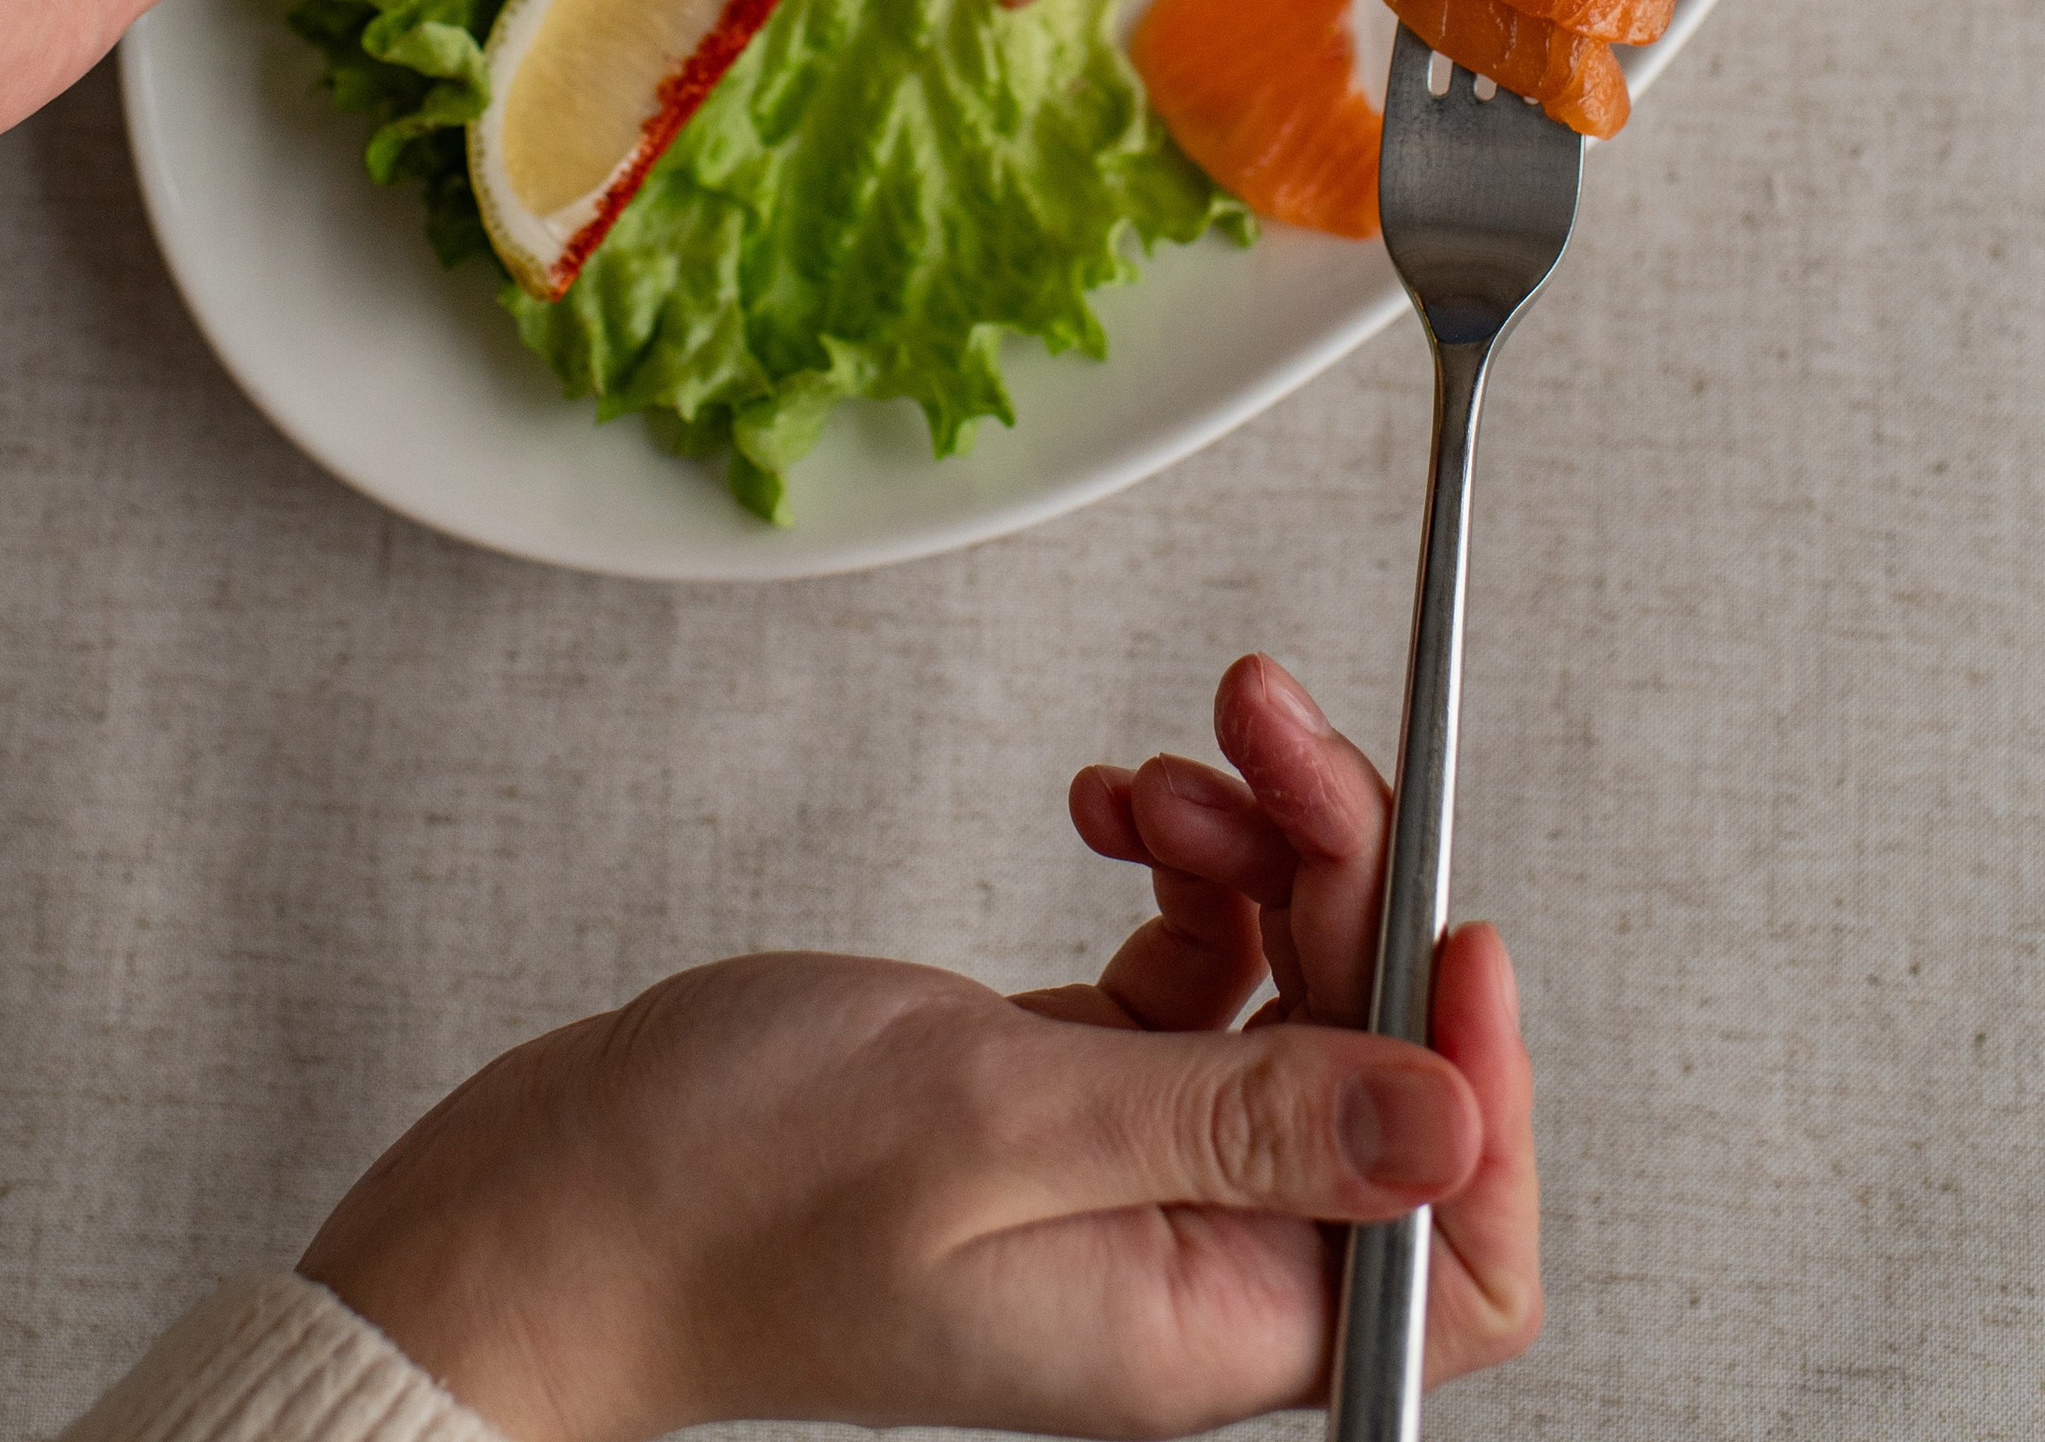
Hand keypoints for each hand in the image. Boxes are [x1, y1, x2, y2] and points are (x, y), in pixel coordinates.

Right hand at [301, 655, 1537, 1441]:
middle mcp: (1189, 1256)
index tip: (1445, 917)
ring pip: (1287, 984)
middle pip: (1372, 1056)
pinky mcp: (1064, 1094)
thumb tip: (1452, 1121)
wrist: (560, 1200)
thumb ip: (1236, 1120)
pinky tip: (1105, 814)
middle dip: (1346, 869)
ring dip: (1253, 846)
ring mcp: (1129, 1170)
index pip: (1460, 1253)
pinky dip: (1171, 868)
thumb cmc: (725, 1198)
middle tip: (1267, 726)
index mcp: (1204, 1319)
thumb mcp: (999, 1128)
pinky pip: (1192, 968)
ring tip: (1160, 773)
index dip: (1485, 1087)